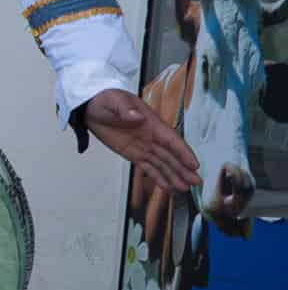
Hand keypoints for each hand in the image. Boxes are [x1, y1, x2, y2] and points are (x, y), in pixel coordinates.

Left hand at [84, 88, 199, 194]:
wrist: (91, 107)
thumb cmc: (106, 100)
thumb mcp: (114, 101)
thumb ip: (125, 109)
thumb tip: (136, 116)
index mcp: (151, 122)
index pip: (171, 139)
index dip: (183, 152)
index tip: (194, 164)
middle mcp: (151, 136)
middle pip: (171, 155)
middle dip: (184, 168)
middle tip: (196, 181)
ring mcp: (143, 146)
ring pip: (162, 163)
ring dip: (174, 175)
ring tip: (185, 189)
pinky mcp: (133, 153)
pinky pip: (147, 167)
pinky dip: (157, 176)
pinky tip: (167, 186)